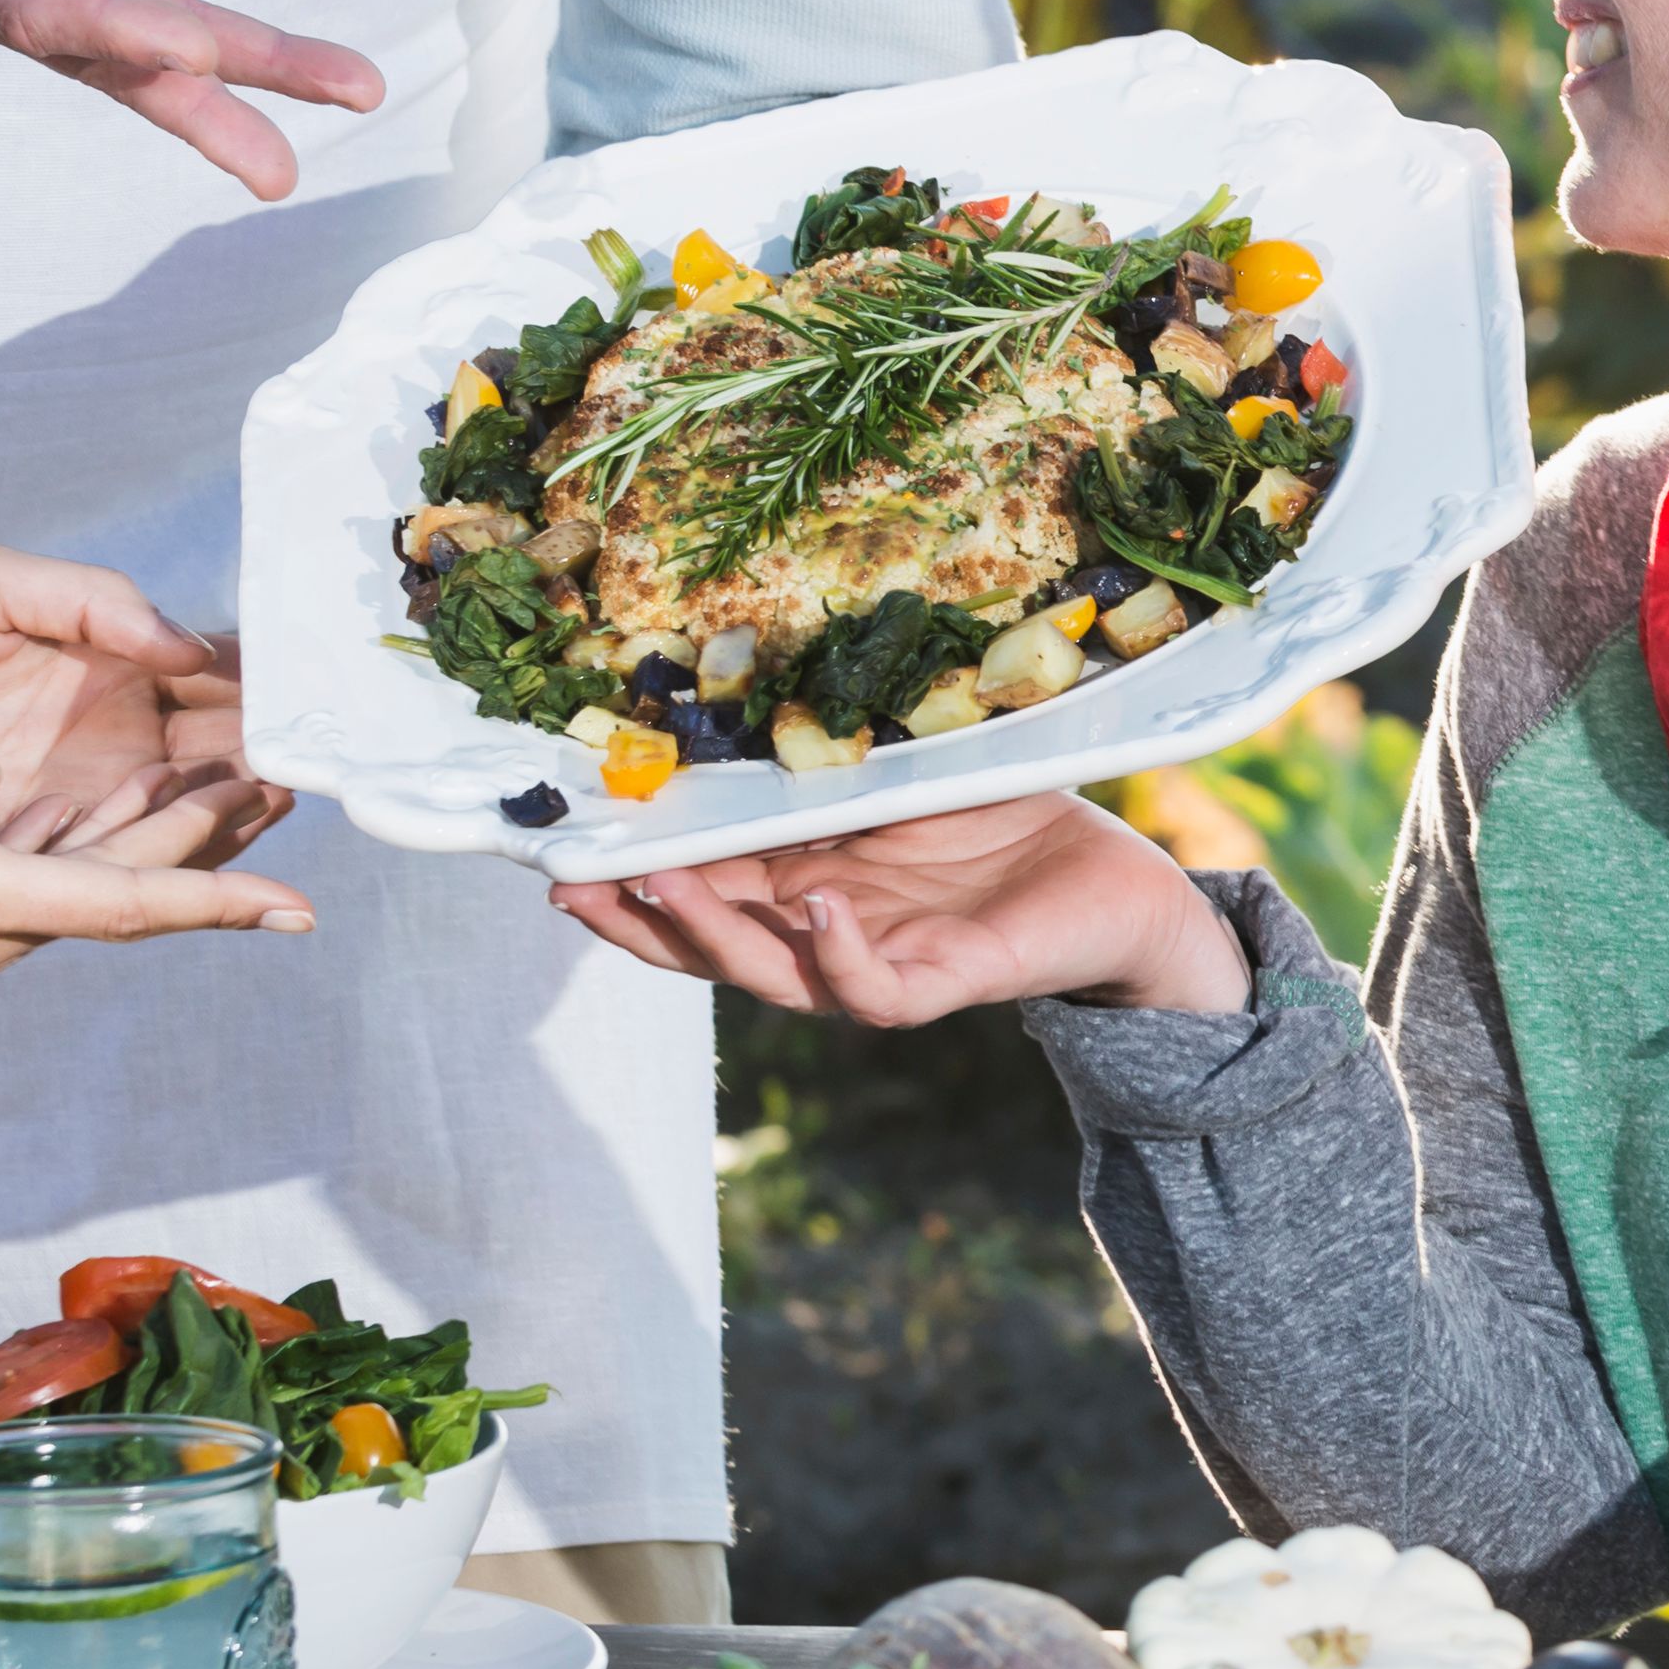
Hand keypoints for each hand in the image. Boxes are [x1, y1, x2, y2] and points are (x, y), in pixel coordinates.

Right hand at [0, 726, 309, 1061]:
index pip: (123, 900)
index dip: (218, 895)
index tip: (299, 907)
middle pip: (106, 899)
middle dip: (194, 850)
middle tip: (267, 801)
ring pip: (49, 910)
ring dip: (118, 860)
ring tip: (184, 799)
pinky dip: (40, 880)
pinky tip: (50, 839)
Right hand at [557, 792, 1237, 1024]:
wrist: (1113, 878)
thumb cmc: (1004, 814)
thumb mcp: (902, 767)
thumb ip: (828, 751)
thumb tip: (745, 680)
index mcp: (800, 878)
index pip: (696, 885)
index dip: (626, 873)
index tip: (556, 849)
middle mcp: (820, 931)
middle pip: (704, 944)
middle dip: (635, 914)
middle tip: (571, 881)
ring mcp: (873, 965)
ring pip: (768, 972)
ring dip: (712, 933)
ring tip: (667, 882)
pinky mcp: (937, 984)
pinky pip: (872, 988)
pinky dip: (839, 954)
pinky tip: (816, 907)